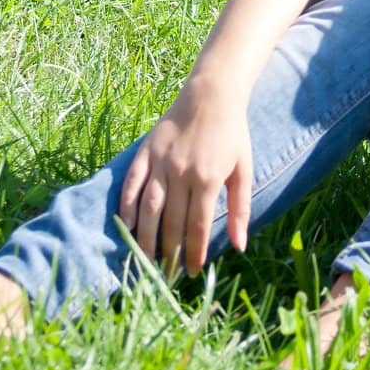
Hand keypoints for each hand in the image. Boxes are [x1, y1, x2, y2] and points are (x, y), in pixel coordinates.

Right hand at [118, 75, 252, 277]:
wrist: (211, 94)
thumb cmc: (232, 133)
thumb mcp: (244, 169)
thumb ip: (240, 208)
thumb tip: (240, 246)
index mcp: (207, 178)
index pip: (197, 226)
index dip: (193, 253)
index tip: (191, 272)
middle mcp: (181, 173)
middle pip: (171, 222)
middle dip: (169, 253)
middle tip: (166, 275)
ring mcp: (160, 162)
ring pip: (147, 208)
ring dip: (144, 237)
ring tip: (144, 260)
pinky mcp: (145, 152)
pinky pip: (131, 184)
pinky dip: (126, 206)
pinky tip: (126, 225)